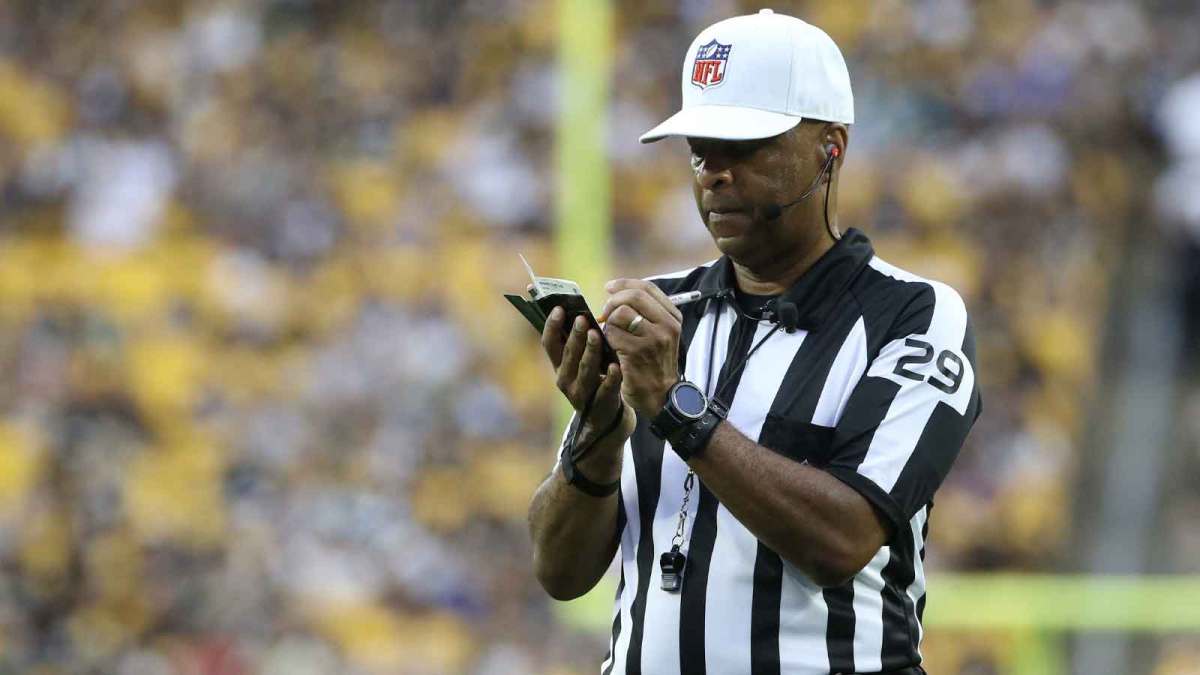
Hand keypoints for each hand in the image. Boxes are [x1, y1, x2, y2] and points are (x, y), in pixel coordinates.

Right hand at [541, 306, 634, 441]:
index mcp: (558, 365)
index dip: (552, 326)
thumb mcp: (578, 360)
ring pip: (585, 369)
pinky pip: (605, 388)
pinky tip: (615, 365)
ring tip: (596, 334)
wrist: (602, 415)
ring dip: (590, 351)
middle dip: (574, 336)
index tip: (559, 309)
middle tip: (582, 319)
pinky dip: (610, 377)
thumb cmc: (591, 377)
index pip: (549, 343)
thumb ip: (575, 340)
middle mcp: (565, 379)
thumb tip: (575, 309)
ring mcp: (581, 393)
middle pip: (568, 354)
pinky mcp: (600, 403)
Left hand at [598, 279, 682, 417]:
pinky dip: (606, 337)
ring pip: (621, 313)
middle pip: (634, 296)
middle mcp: (667, 325)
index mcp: (673, 317)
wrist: (660, 397)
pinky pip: (612, 333)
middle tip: (605, 312)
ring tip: (611, 334)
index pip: (647, 288)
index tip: (609, 287)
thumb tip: (616, 292)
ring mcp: (653, 339)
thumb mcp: (661, 334)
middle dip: (613, 300)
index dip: (625, 284)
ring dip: (609, 322)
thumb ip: (646, 313)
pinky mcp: (636, 352)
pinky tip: (610, 347)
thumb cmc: (655, 364)